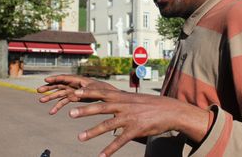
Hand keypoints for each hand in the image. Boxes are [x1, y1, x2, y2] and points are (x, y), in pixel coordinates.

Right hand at [37, 74, 117, 114]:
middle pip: (60, 84)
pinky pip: (65, 101)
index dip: (56, 78)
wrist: (112, 97)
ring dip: (51, 97)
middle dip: (50, 87)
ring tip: (41, 101)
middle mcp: (76, 85)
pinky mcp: (76, 98)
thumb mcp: (98, 90)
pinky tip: (52, 112)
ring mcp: (75, 91)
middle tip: (39, 91)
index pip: (66, 78)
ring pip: (60, 93)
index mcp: (81, 80)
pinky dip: (58, 106)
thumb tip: (76, 94)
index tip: (46, 79)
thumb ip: (87, 91)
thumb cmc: (106, 91)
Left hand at [69, 88, 209, 156]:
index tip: (74, 92)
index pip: (102, 93)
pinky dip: (110, 149)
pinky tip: (101, 156)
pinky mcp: (136, 130)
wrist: (171, 111)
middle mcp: (124, 106)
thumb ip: (122, 100)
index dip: (88, 92)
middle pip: (101, 108)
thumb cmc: (152, 104)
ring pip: (108, 125)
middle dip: (85, 110)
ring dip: (93, 132)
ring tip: (80, 137)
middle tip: (70, 113)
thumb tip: (110, 99)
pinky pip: (121, 141)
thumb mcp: (136, 98)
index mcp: (123, 97)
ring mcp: (130, 118)